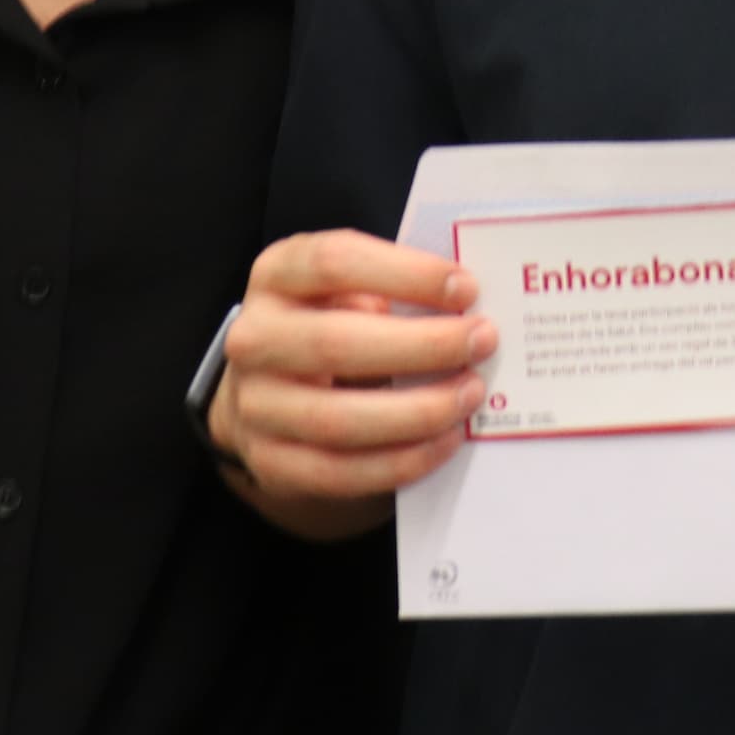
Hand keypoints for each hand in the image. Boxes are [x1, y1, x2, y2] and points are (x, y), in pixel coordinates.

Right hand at [214, 231, 492, 534]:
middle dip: (422, 345)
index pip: (333, 263)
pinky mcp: (271, 462)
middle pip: (335, 343)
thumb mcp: (348, 286)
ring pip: (338, 419)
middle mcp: (253, 339)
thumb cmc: (331, 323)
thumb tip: (467, 309)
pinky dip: (402, 460)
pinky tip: (446, 440)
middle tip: (481, 342)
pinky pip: (341, 472)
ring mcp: (255, 406)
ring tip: (470, 394)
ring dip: (418, 411)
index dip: (405, 274)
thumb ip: (394, 288)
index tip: (466, 289)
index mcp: (276, 276)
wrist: (271, 389)